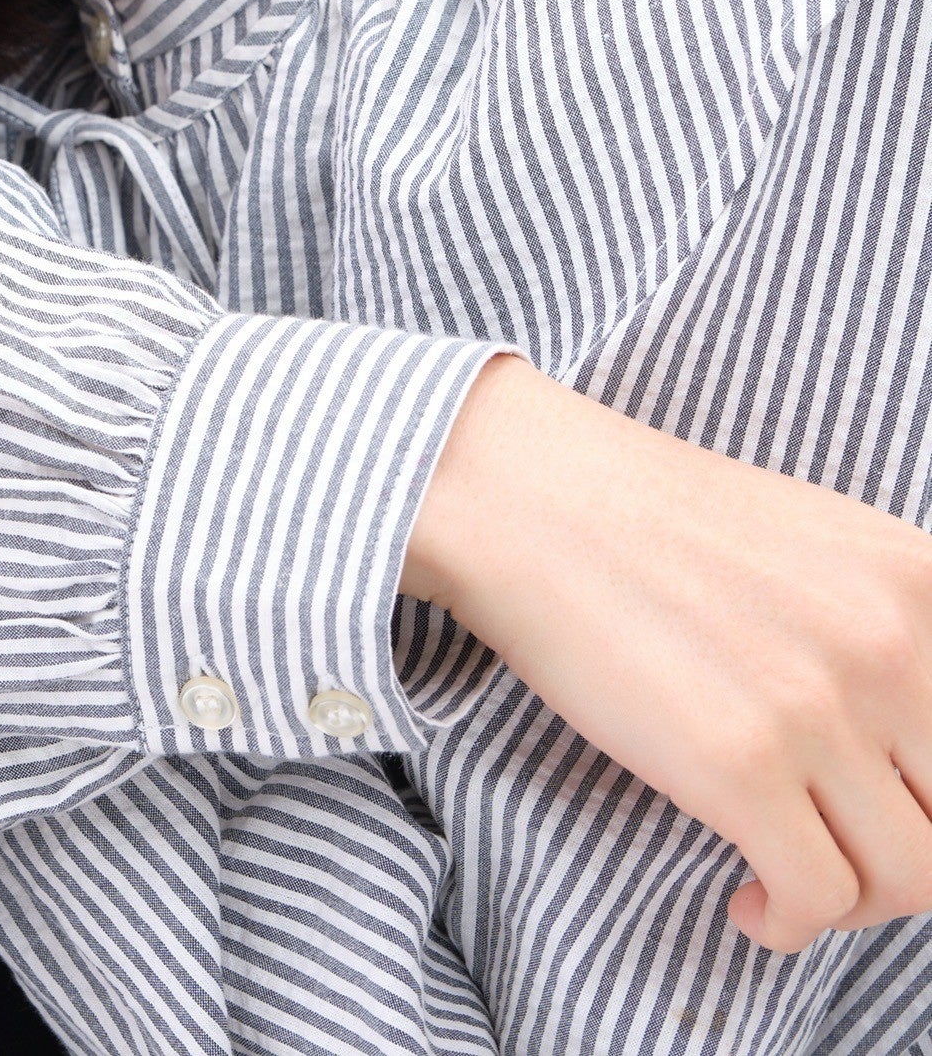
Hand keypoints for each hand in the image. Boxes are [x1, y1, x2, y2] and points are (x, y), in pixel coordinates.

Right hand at [404, 354, 931, 953]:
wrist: (530, 497)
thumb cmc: (657, 520)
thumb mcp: (823, 542)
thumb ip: (897, 629)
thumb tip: (921, 750)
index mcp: (921, 579)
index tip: (892, 800)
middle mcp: (888, 643)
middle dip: (909, 852)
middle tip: (843, 843)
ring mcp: (816, 707)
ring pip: (913, 877)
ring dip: (858, 899)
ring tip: (795, 874)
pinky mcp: (738, 766)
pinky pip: (821, 901)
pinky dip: (793, 923)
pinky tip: (751, 900)